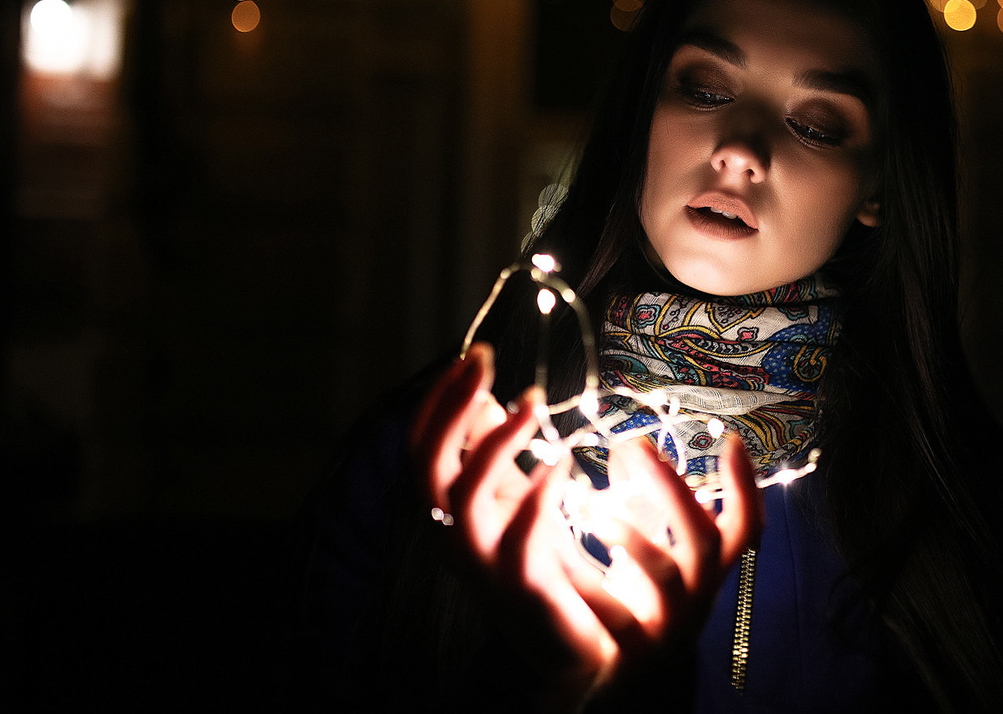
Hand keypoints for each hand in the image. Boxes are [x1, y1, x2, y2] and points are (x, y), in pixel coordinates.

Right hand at [410, 343, 763, 708]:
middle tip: (484, 359)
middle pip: (424, 464)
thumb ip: (506, 455)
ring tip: (534, 403)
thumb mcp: (525, 498)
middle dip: (449, 405)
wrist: (578, 651)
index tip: (474, 352)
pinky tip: (562, 462)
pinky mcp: (521, 591)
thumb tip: (495, 398)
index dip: (440, 399)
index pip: (425, 446)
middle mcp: (457, 536)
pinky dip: (532, 497)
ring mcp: (483, 566)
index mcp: (457, 510)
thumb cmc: (556, 573)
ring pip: (457, 499)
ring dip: (491, 443)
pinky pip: (513, 542)